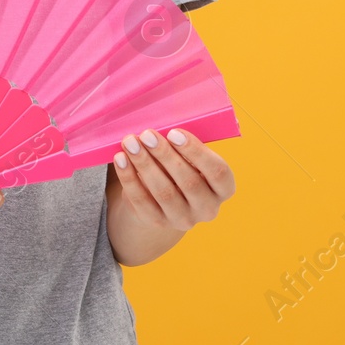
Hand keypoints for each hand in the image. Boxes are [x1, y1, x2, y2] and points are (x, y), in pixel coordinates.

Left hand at [110, 127, 234, 230]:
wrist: (161, 200)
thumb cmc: (180, 167)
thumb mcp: (189, 157)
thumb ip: (183, 144)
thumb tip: (162, 123)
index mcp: (223, 188)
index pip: (218, 171)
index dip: (196, 151)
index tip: (173, 132)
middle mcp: (207, 208)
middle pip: (189, 182)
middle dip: (165, 155)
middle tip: (147, 134)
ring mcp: (183, 219)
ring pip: (164, 192)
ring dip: (145, 164)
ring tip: (130, 143)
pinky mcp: (157, 222)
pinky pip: (141, 201)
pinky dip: (129, 178)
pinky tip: (120, 159)